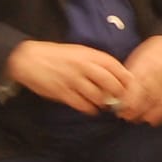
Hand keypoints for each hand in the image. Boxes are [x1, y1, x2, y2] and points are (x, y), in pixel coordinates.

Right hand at [6, 40, 132, 115]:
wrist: (29, 59)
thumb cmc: (57, 55)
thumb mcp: (78, 51)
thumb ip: (95, 61)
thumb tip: (115, 74)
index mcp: (88, 55)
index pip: (113, 66)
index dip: (125, 77)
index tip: (132, 85)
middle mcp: (82, 67)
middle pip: (109, 82)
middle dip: (119, 93)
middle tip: (122, 100)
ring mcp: (72, 80)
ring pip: (97, 95)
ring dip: (104, 103)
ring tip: (106, 105)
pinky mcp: (62, 93)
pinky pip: (82, 104)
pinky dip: (90, 109)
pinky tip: (92, 109)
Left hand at [118, 36, 161, 125]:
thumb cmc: (151, 54)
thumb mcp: (136, 59)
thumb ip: (128, 77)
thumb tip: (116, 95)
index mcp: (146, 64)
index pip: (137, 85)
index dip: (129, 99)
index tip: (120, 108)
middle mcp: (160, 72)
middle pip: (148, 94)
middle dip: (136, 108)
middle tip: (126, 117)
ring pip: (159, 100)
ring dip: (147, 113)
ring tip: (138, 119)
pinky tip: (153, 120)